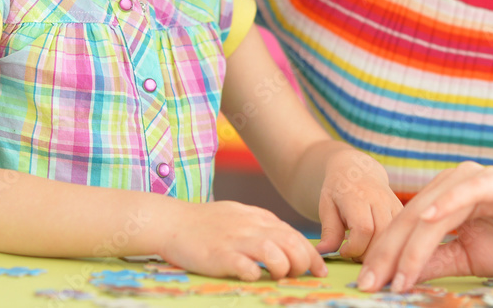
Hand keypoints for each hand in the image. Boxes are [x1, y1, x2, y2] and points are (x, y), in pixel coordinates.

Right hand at [160, 201, 327, 280]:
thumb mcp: (241, 216)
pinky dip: (254, 273)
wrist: (172, 221)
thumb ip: (264, 227)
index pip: (294, 235)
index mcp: (258, 218)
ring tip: (278, 276)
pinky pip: (244, 266)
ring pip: (273, 252)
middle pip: (290, 243)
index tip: (320, 270)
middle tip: (301, 276)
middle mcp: (251, 227)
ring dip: (282, 267)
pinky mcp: (219, 256)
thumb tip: (288, 242)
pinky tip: (253, 277)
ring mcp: (235, 241)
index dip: (311, 254)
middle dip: (303, 262)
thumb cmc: (207, 222)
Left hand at [315, 149, 402, 260]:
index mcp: (357, 196)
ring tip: (364, 252)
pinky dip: (390, 245)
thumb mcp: (327, 206)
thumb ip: (329, 230)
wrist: (358, 169)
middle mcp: (379, 198)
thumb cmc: (339, 189)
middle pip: (381, 235)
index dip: (354, 248)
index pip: (363, 229)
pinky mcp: (401, 210)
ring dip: (379, 251)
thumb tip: (323, 252)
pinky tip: (375, 247)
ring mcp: (392, 203)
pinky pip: (400, 232)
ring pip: (393, 236)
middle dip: (367, 253)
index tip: (343, 251)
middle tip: (353, 255)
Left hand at [356, 162, 492, 291]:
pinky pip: (470, 190)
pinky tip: (429, 219)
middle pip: (411, 217)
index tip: (367, 284)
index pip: (406, 227)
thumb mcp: (470, 259)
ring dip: (412, 241)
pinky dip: (448, 202)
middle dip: (388, 252)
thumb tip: (398, 277)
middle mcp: (457, 183)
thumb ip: (437, 261)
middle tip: (370, 282)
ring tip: (396, 272)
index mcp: (446, 199)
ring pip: (434, 207)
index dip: (385, 255)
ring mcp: (480, 179)